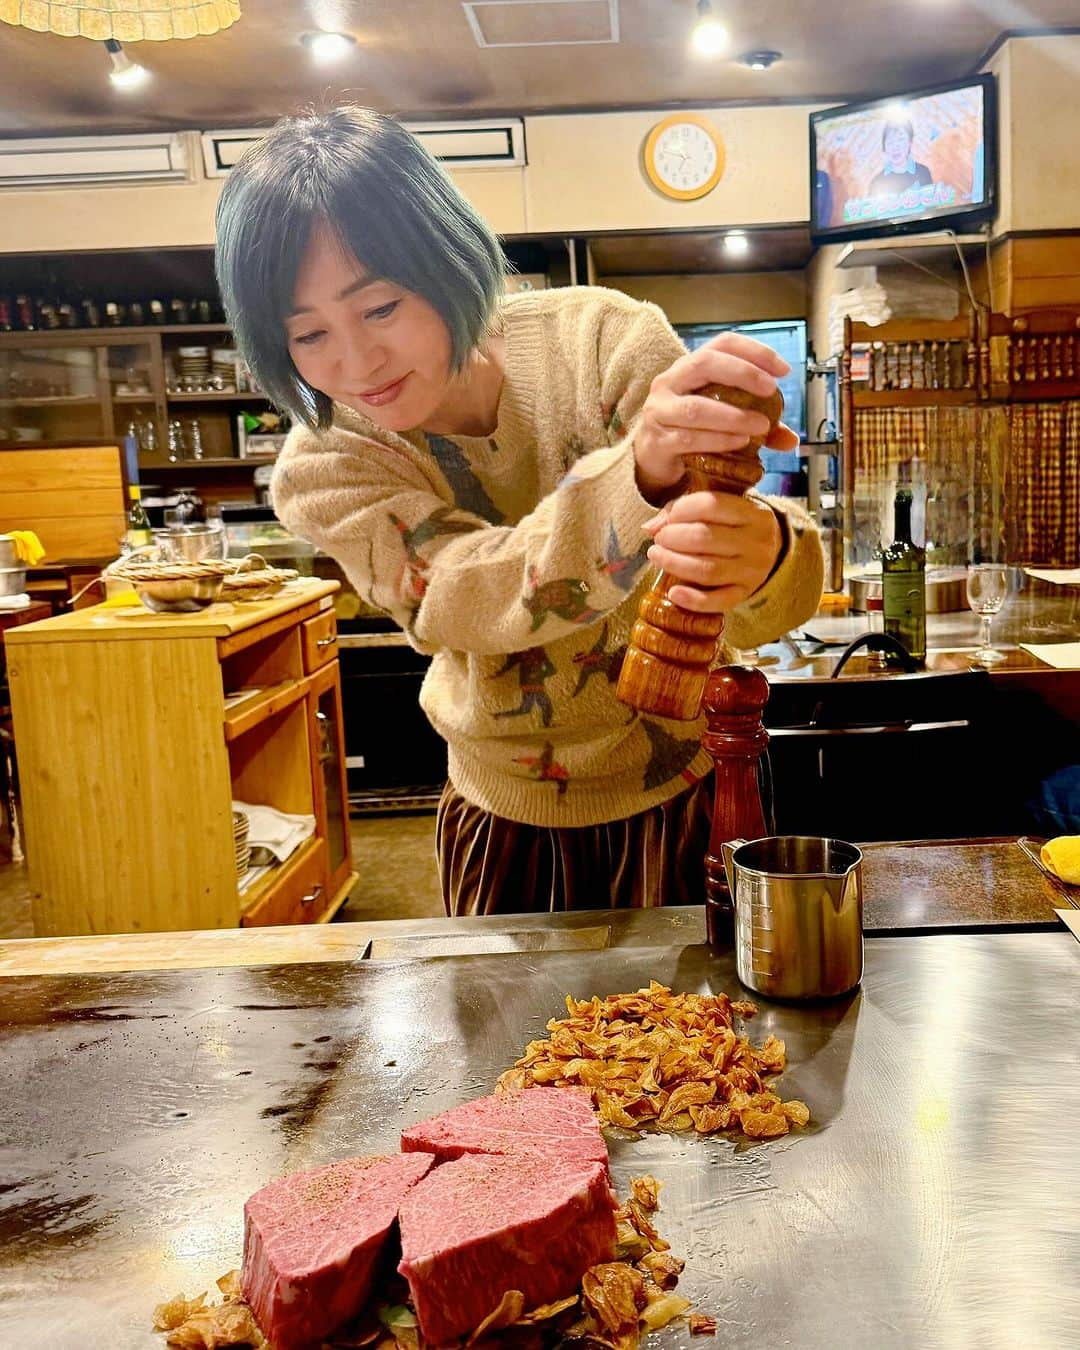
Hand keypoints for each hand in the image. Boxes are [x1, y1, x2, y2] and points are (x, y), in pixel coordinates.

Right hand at [634, 332, 798, 500]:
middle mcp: (670, 381)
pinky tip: (739, 442)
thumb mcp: (724, 420)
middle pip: (704, 363)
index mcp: (690, 367)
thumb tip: (791, 440)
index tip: (783, 370)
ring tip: (761, 425)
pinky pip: (689, 438)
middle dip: (743, 373)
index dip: (755, 351)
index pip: (722, 344)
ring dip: (733, 416)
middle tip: (771, 390)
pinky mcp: (657, 440)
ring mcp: (659, 410)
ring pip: (696, 407)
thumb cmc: (690, 430)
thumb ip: (756, 425)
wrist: (652, 458)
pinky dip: (718, 440)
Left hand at [641, 490, 782, 612]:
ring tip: (657, 557)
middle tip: (658, 540)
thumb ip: (683, 509)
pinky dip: (693, 600)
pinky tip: (673, 593)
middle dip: (673, 538)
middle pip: (705, 538)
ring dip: (674, 564)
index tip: (667, 519)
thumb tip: (650, 527)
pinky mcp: (744, 594)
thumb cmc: (734, 526)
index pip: (712, 504)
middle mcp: (757, 542)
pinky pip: (718, 601)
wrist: (769, 552)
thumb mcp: (720, 509)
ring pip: (708, 570)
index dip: (681, 510)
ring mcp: (753, 571)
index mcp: (753, 513)